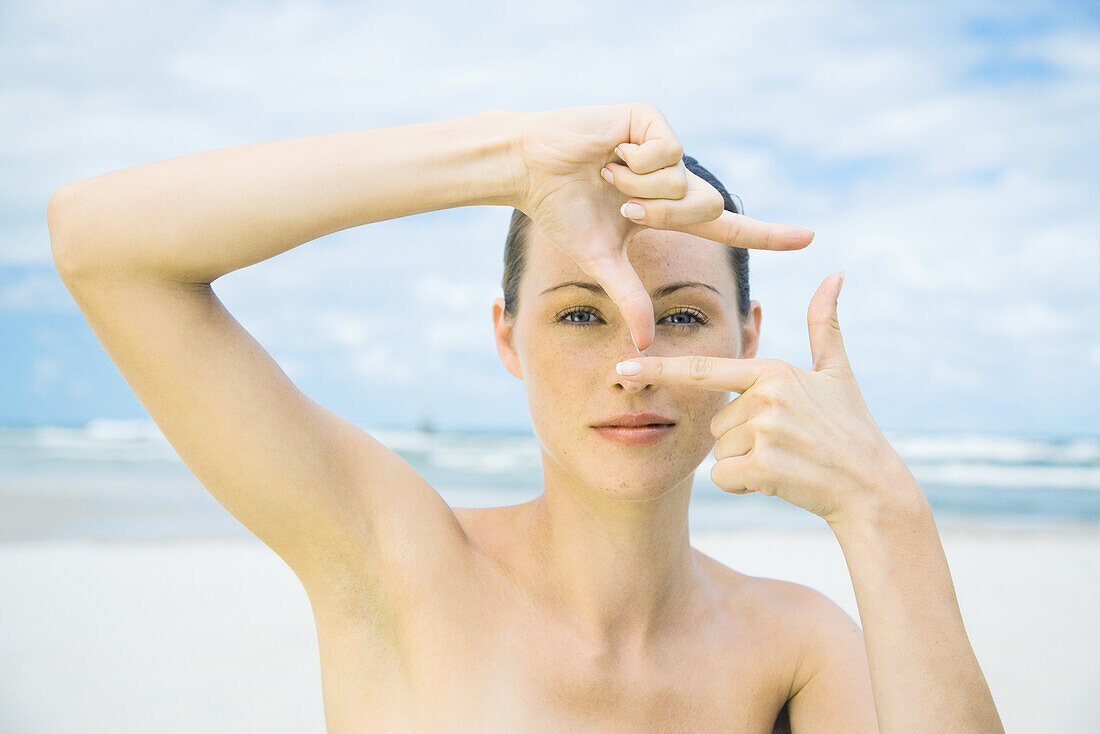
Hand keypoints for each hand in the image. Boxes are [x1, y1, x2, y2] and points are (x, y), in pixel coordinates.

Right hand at [512, 102, 814, 350]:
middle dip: (664, 216)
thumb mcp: (603, 260)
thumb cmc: (561, 209)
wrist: (528, 168)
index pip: (727, 226)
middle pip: (707, 207)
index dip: (766, 234)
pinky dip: (635, 160)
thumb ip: (630, 297)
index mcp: (668, 208)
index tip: (807, 239)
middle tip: (624, 208)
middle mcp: (675, 175)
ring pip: (685, 181)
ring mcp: (665, 145)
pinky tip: (609, 150)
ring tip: (608, 172)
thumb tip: (645, 345)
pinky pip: (668, 151)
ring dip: (642, 189)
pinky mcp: (651, 117)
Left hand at [613, 272, 915, 526]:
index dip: (660, 368)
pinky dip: (744, 484)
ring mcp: (763, 431)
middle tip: (785, 443)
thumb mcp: (837, 372)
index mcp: (772, 371)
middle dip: (740, 439)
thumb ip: (825, 323)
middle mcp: (765, 396)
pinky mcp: (762, 466)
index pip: (704, 371)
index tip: (624, 365)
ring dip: (743, 463)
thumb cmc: (850, 428)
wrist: (870, 486)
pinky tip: (779, 479)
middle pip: (714, 423)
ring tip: (786, 460)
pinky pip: (723, 477)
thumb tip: (836, 273)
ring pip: (718, 452)